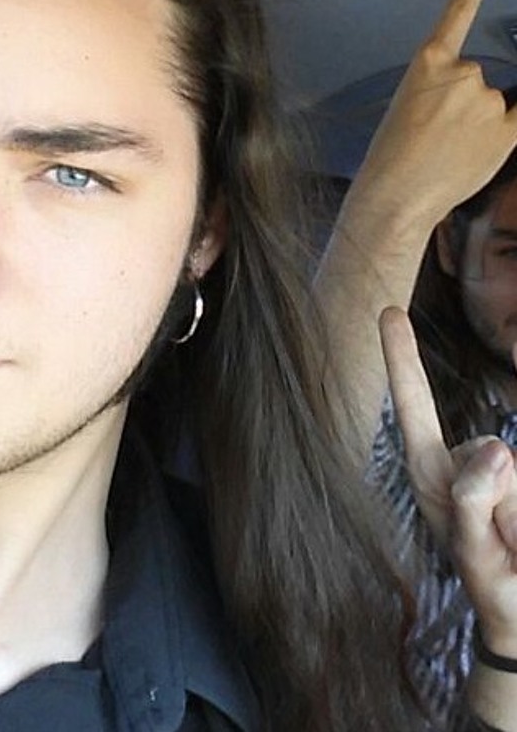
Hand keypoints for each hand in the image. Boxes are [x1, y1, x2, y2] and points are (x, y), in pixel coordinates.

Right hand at [355, 0, 516, 229]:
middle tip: (435, 136)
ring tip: (448, 153)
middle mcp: (462, 73)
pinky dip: (513, 120)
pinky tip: (499, 129)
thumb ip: (441, 95)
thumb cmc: (391, 158)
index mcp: (427, 63)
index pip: (455, 18)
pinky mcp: (507, 129)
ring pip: (491, 104)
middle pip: (474, 80)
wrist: (396, 194)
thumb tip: (478, 102)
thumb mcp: (405, 110)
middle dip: (461, 105)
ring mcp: (487, 100)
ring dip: (476, 125)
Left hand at [380, 305, 516, 654]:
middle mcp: (461, 461)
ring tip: (514, 543)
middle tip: (501, 542)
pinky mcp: (515, 477)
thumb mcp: (474, 549)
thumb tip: (498, 448)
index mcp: (431, 469)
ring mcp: (497, 471)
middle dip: (505, 501)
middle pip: (495, 456)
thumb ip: (475, 502)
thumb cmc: (493, 580)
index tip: (387, 310)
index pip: (414, 403)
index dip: (402, 356)